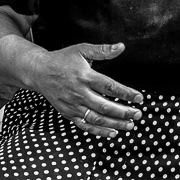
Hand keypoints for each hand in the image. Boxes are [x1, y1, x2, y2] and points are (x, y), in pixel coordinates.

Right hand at [27, 42, 144, 137]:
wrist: (39, 72)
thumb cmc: (62, 59)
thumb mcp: (82, 50)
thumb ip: (102, 50)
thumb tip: (121, 47)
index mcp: (85, 76)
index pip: (109, 86)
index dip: (126, 93)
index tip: (139, 98)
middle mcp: (79, 93)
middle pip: (105, 105)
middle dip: (124, 112)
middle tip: (139, 114)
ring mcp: (73, 105)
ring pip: (96, 118)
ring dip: (115, 124)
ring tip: (130, 125)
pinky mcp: (68, 113)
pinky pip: (85, 126)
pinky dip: (99, 132)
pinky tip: (113, 133)